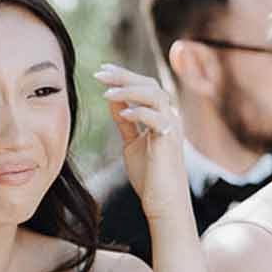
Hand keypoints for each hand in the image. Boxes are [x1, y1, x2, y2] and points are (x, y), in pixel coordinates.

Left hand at [96, 64, 188, 226]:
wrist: (162, 201)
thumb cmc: (149, 175)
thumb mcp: (131, 142)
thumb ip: (124, 120)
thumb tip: (111, 98)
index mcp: (161, 115)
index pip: (144, 86)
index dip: (124, 76)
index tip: (102, 70)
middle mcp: (169, 116)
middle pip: (149, 84)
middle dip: (124, 77)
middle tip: (100, 73)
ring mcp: (171, 127)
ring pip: (155, 96)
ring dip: (130, 91)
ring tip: (107, 93)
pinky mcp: (169, 140)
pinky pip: (157, 118)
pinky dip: (140, 112)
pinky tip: (122, 114)